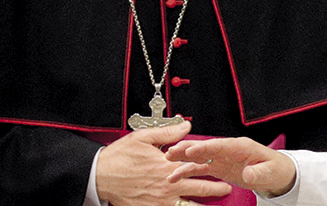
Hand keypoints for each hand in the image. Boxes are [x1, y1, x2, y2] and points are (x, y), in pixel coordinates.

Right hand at [96, 122, 231, 205]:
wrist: (100, 176)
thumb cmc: (119, 157)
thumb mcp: (143, 138)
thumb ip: (168, 133)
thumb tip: (186, 127)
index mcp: (167, 166)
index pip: (196, 166)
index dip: (211, 166)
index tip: (223, 165)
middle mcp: (167, 185)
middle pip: (198, 189)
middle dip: (215, 189)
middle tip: (226, 189)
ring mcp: (160, 200)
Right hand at [165, 137, 296, 197]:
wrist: (276, 173)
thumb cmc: (275, 168)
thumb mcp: (270, 171)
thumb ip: (258, 172)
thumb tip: (248, 174)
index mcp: (241, 146)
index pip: (220, 145)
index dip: (205, 147)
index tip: (192, 149)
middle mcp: (228, 150)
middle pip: (205, 147)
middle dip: (188, 148)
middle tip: (172, 150)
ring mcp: (222, 158)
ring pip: (199, 156)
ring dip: (183, 158)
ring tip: (168, 160)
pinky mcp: (219, 167)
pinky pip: (201, 167)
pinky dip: (188, 169)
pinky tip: (176, 174)